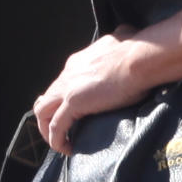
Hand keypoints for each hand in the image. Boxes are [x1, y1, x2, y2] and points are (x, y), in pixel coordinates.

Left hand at [31, 36, 157, 152]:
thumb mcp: (123, 38)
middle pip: (46, 98)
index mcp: (78, 62)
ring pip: (43, 112)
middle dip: (48, 115)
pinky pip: (56, 127)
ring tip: (60, 143)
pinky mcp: (72, 103)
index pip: (62, 83)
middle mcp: (67, 74)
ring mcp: (67, 88)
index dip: (63, 99)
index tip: (72, 111)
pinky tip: (67, 148)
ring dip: (47, 130)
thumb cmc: (136, 51)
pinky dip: (57, 140)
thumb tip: (125, 33)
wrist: (139, 58)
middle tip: (59, 130)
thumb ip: (120, 38)